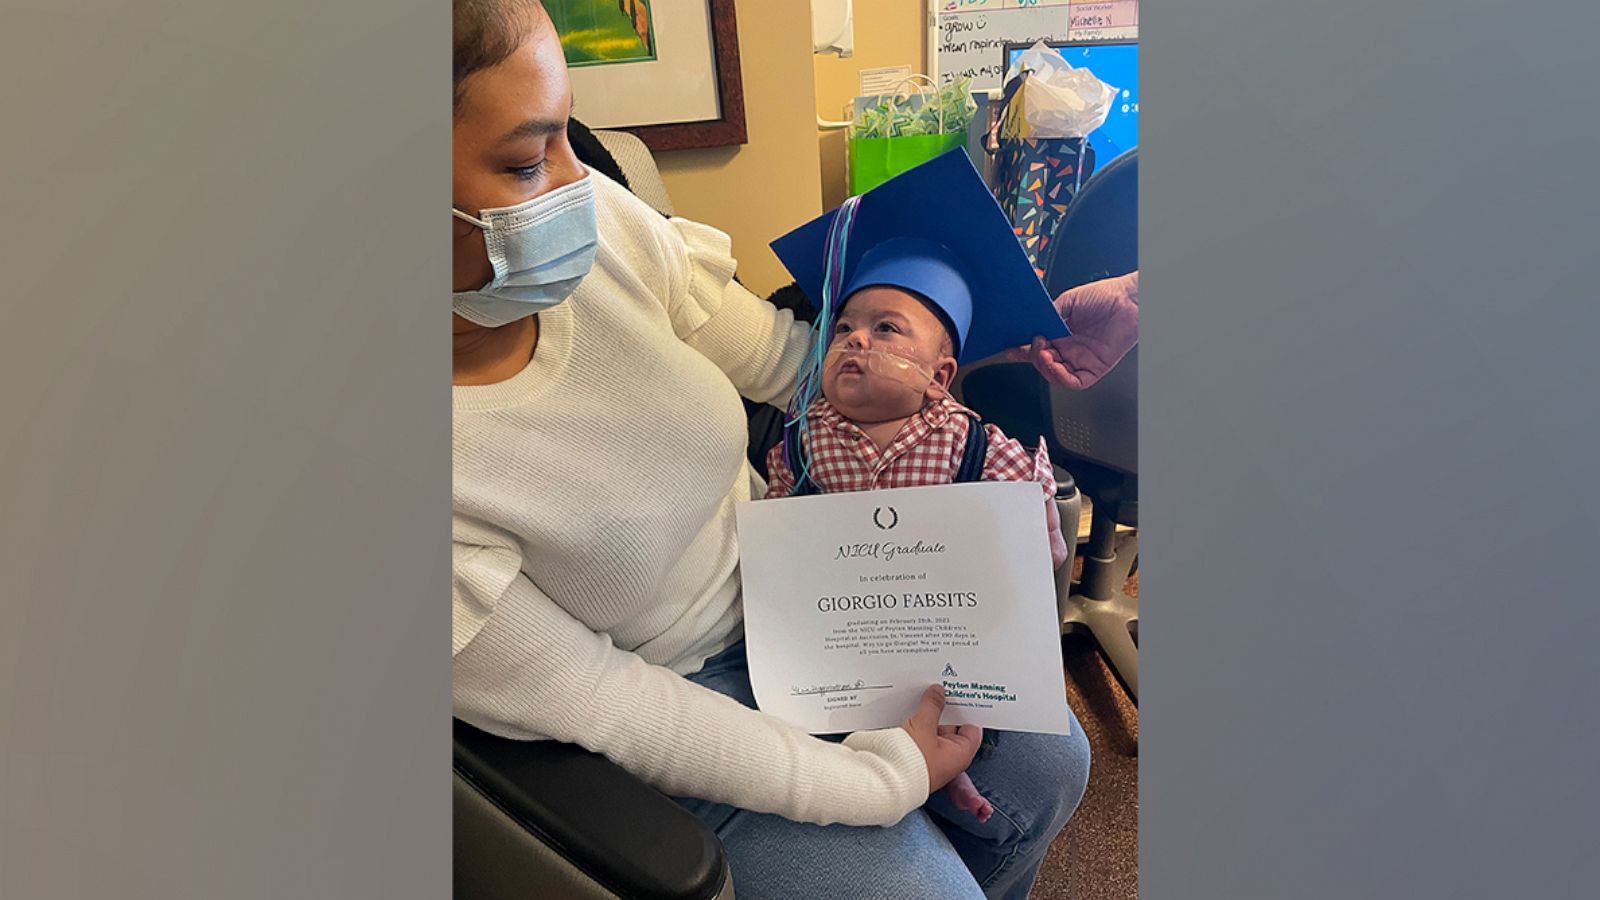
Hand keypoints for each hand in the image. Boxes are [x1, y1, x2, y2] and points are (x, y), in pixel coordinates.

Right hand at [900, 685, 982, 792]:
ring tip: (922, 700)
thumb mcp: (923, 725)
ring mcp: (932, 760)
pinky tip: (909, 714)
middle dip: (945, 711)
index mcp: (960, 754)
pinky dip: (917, 727)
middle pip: (952, 729)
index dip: (967, 710)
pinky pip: (920, 739)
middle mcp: (948, 759)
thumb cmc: (910, 763)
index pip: (972, 728)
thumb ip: (932, 706)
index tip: (960, 695)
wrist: (884, 782)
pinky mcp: (916, 760)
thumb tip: (938, 692)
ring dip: (929, 718)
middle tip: (938, 692)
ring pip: (934, 733)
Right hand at [1005, 271, 1138, 389]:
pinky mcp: (1095, 368)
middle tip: (1034, 345)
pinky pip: (1075, 382)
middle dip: (1033, 357)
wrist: (1129, 300)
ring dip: (1045, 368)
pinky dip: (1061, 378)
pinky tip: (1056, 366)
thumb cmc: (1105, 296)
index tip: (1011, 348)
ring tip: (1043, 354)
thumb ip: (1049, 315)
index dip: (1022, 350)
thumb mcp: (1067, 301)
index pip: (1037, 346)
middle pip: (1043, 363)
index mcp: (1061, 332)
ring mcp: (1081, 359)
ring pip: (1056, 375)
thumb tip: (1032, 326)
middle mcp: (1070, 348)